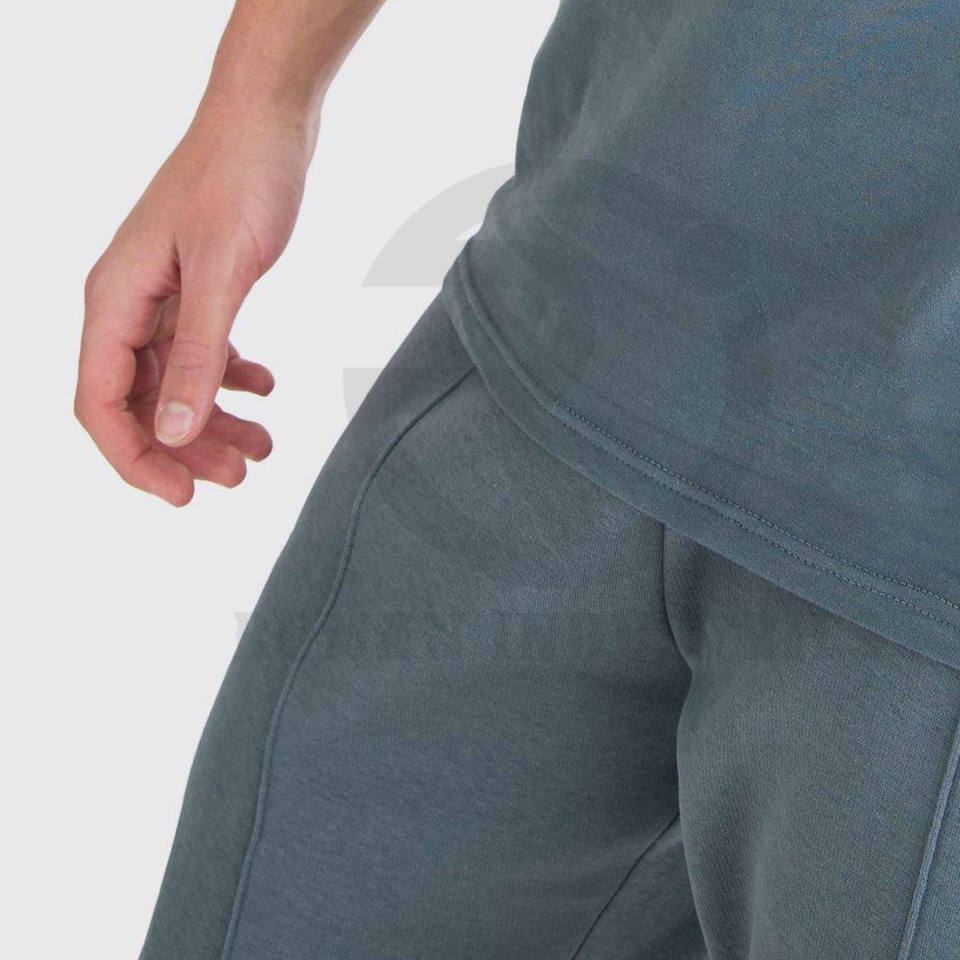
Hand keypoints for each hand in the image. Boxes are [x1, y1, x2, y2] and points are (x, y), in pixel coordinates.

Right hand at [75, 102, 315, 505]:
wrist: (267, 122)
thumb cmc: (239, 181)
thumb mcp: (222, 276)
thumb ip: (197, 357)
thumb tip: (169, 431)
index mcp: (114, 300)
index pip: (100, 403)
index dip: (134, 460)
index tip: (183, 497)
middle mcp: (128, 303)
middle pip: (138, 402)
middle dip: (184, 448)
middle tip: (238, 477)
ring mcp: (162, 296)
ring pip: (174, 383)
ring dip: (213, 421)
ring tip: (263, 448)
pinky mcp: (196, 288)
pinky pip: (202, 351)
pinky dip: (230, 378)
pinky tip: (264, 388)